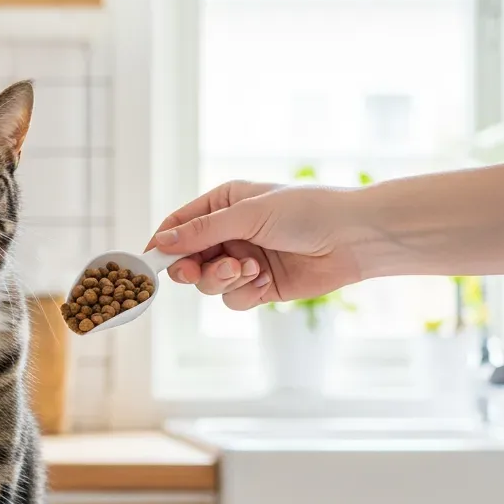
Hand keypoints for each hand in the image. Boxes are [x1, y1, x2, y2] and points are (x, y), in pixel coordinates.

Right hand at [145, 180, 364, 309]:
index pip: (179, 225)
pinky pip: (234, 299)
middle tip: (195, 272)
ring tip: (248, 269)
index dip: (162, 244)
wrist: (355, 238)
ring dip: (222, 280)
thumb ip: (202, 231)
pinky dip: (245, 293)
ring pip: (209, 283)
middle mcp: (230, 233)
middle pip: (187, 260)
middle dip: (192, 268)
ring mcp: (244, 261)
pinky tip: (265, 280)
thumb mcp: (248, 214)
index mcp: (223, 204)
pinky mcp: (261, 287)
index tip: (148, 263)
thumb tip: (161, 242)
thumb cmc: (307, 211)